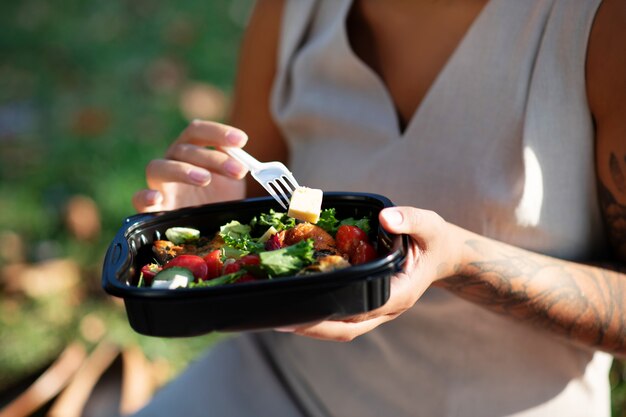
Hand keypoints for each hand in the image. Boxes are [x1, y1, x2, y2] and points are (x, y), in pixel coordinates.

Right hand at [132, 120, 249, 211]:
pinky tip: (157, 198)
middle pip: (184, 149)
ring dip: (182, 170)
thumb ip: (235, 164)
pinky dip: (145, 196)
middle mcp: (171, 162)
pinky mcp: (152, 209)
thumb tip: (240, 154)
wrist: (211, 228)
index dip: (218, 132)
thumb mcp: (233, 181)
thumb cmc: (220, 199)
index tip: (242, 140)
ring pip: (158, 167)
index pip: (197, 132)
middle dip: (213, 158)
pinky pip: (138, 198)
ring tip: (205, 179)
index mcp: (189, 150)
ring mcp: (159, 185)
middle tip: (238, 171)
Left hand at [275, 206, 464, 341]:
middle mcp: (386, 308)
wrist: (439, 254)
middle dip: (313, 327)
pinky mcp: (367, 304)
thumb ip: (409, 219)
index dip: (335, 313)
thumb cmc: (432, 240)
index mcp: (400, 293)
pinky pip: (341, 315)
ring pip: (341, 328)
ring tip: (279, 316)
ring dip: (311, 325)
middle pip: (346, 329)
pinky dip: (318, 312)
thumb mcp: (428, 225)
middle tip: (280, 320)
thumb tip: (385, 218)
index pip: (364, 309)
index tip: (307, 311)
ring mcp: (376, 310)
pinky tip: (295, 301)